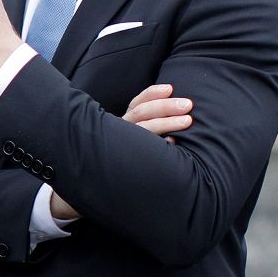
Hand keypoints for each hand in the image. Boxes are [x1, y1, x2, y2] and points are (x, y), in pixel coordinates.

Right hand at [50, 83, 193, 219]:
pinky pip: (142, 153)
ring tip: (188, 121)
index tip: (170, 88)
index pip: (136, 104)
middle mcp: (117, 133)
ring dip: (166, 123)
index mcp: (120, 124)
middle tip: (188, 105)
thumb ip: (142, 127)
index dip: (152, 94)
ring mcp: (118, 146)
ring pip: (142, 130)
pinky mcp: (122, 162)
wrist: (89, 188)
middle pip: (140, 114)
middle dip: (165, 107)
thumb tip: (175, 113)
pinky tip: (173, 145)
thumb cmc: (117, 160)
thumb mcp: (125, 138)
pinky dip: (160, 146)